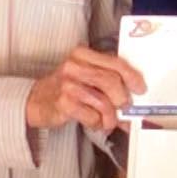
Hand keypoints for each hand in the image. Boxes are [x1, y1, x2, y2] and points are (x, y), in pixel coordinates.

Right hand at [26, 47, 145, 132]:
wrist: (36, 101)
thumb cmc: (65, 88)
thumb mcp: (84, 75)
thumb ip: (106, 79)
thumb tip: (133, 97)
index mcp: (83, 54)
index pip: (115, 62)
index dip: (132, 76)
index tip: (140, 88)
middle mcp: (74, 66)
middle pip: (112, 82)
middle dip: (122, 100)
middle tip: (124, 109)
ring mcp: (67, 84)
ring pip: (104, 102)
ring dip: (110, 117)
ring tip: (107, 121)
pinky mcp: (63, 103)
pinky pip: (91, 116)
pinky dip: (96, 123)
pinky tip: (93, 122)